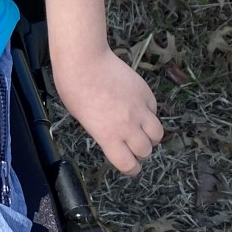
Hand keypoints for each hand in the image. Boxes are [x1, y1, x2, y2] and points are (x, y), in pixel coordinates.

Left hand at [51, 48, 162, 176]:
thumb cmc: (74, 90)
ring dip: (150, 136)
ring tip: (141, 130)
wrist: (85, 62)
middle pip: (146, 150)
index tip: (130, 167)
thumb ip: (103, 133)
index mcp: (109, 136)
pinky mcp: (145, 93)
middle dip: (140, 152)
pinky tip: (138, 108)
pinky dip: (149, 113)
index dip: (131, 169)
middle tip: (133, 147)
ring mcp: (139, 109)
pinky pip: (154, 110)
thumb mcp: (84, 120)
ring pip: (157, 133)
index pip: (128, 164)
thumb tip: (114, 137)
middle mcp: (128, 126)